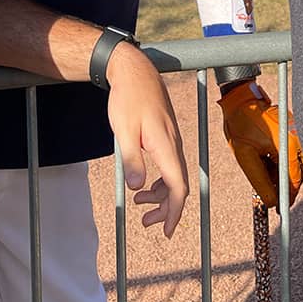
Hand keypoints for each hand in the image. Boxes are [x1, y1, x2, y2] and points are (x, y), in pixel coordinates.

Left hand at [105, 43, 188, 236]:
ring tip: (140, 204)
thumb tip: (137, 187)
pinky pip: (168, 163)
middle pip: (178, 185)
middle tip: (146, 222)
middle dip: (166, 208)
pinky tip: (144, 183)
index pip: (178, 186)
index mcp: (165, 145)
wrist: (135, 71)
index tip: (167, 230)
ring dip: (161, 194)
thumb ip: (131, 159)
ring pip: (174, 175)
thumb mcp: (123, 130)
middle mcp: (173, 144)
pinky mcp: (165, 134)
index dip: (174, 211)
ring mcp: (171, 138)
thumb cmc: (128, 98)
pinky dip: (159, 179)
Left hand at [218, 81, 302, 207]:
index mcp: (288, 144)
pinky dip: (279, 162)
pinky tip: (265, 162)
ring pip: (292, 164)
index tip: (281, 209)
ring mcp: (294, 133)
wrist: (240, 99)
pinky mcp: (290, 131)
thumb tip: (272, 202)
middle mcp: (296, 138)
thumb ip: (260, 181)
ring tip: (264, 175)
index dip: (288, 196)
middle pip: (296, 172)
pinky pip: (289, 153)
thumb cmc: (241, 123)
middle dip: (284, 186)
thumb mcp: (245, 156)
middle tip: (271, 197)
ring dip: (280, 174)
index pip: (294, 178)